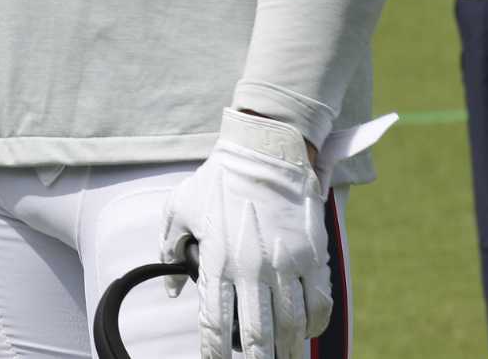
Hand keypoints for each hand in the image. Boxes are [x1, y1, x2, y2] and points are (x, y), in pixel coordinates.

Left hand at [160, 109, 330, 358]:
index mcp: (218, 259)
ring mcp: (287, 264)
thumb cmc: (219, 179)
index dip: (214, 351)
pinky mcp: (313, 257)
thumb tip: (170, 289)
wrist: (266, 150)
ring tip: (283, 358)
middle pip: (257, 334)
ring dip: (288, 350)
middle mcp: (253, 268)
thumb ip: (168, 248)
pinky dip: (314, 326)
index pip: (215, 321)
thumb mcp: (179, 207)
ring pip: (292, 326)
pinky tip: (306, 333)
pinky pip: (318, 304)